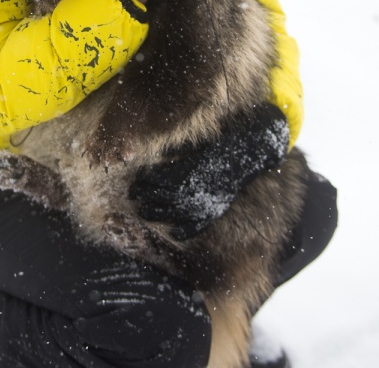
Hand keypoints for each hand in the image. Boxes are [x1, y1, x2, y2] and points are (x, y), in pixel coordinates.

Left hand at [128, 104, 289, 239]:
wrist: (246, 156)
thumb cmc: (218, 147)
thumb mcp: (195, 144)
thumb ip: (175, 150)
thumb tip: (155, 153)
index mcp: (185, 172)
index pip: (155, 181)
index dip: (141, 184)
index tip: (132, 185)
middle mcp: (192, 189)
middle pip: (160, 198)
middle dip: (144, 198)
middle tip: (133, 198)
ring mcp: (203, 202)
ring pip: (173, 214)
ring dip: (155, 215)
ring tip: (143, 213)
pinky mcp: (214, 211)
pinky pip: (198, 227)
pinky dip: (184, 233)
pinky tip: (174, 233)